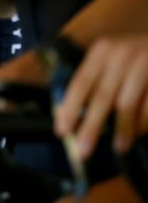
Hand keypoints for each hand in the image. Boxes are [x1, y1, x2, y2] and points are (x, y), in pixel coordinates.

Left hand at [55, 35, 147, 157]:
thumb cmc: (136, 54)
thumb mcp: (113, 58)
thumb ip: (96, 79)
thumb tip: (70, 114)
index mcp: (101, 51)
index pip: (80, 82)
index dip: (70, 108)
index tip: (62, 131)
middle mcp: (120, 55)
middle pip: (101, 97)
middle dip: (91, 126)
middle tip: (83, 151)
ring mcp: (143, 64)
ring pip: (126, 105)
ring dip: (122, 129)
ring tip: (118, 147)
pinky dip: (143, 122)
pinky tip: (141, 134)